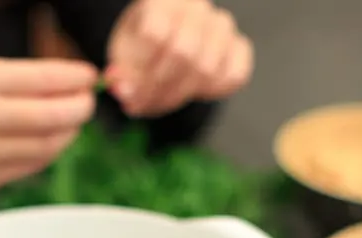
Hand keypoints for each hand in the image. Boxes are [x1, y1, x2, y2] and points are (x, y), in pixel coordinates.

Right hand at [0, 56, 97, 192]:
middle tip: (89, 103)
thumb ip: (18, 80)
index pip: (44, 80)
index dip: (76, 80)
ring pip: (46, 147)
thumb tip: (72, 85)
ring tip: (72, 123)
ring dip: (68, 134)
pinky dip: (47, 154)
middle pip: (52, 117)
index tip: (90, 78)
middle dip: (80, 109)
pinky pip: (29, 167)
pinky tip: (49, 142)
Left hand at [106, 0, 253, 116]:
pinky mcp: (239, 47)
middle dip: (160, 89)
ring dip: (180, 95)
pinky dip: (213, 92)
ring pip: (208, 69)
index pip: (155, 35)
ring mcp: (221, 25)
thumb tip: (124, 92)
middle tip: (145, 104)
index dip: (142, 69)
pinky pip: (234, 76)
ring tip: (162, 100)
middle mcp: (196, 7)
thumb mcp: (122, 60)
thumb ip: (122, 77)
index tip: (130, 89)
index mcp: (163, 0)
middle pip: (184, 54)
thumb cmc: (141, 49)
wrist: (164, 44)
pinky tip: (193, 91)